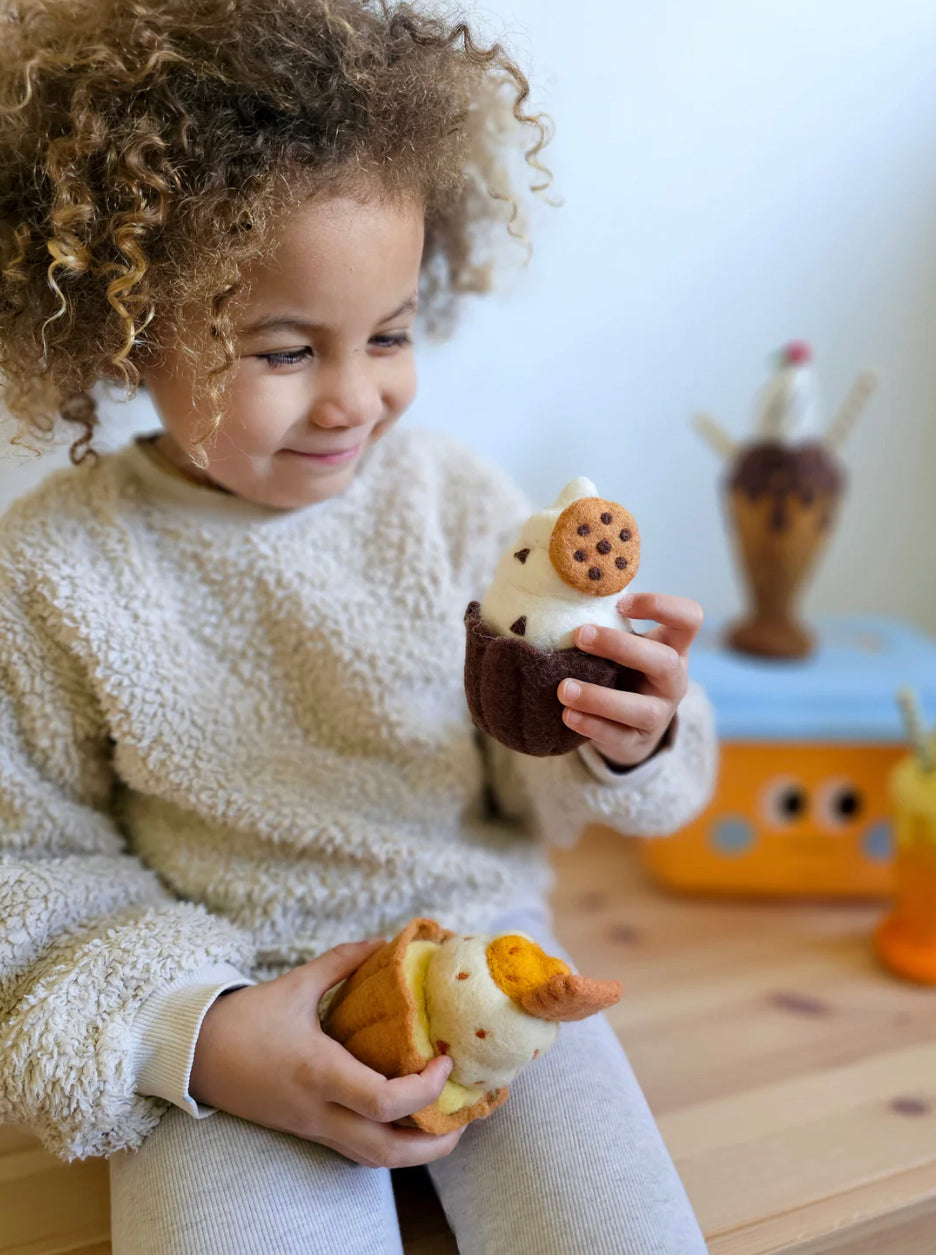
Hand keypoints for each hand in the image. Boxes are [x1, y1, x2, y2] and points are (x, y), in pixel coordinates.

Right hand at [190, 938, 463, 1167]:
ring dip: (416, 1151)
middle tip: (466, 1115)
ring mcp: (312, 1127)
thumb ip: (343, 961)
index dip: (424, 1089)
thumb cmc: (245, 1017)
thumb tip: (384, 941)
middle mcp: (319, 1110)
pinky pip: (356, 1150)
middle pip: (386, 1151)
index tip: (446, 1061)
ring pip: (373, 1160)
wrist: (195, 1054)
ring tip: (447, 1124)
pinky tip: (409, 1122)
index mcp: (319, 1072)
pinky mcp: (307, 1131)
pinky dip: (390, 1144)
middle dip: (434, 1143)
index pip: (382, 1101)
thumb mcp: (296, 983)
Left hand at [557, 591, 702, 769]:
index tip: (620, 604)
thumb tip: (564, 593)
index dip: (661, 606)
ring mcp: (659, 714)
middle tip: (580, 635)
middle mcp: (673, 680)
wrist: (631, 728)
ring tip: (564, 688)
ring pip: (640, 708)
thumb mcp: (628, 647)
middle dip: (621, 647)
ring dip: (600, 697)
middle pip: (664, 662)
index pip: (689, 618)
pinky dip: (591, 725)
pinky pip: (617, 736)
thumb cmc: (625, 672)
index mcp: (674, 648)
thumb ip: (610, 624)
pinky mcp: (637, 742)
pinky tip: (568, 714)